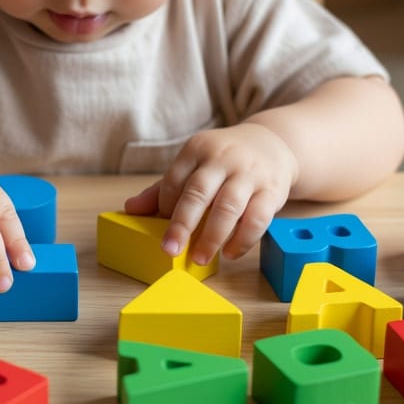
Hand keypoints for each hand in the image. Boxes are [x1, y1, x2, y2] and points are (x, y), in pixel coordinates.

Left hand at [123, 122, 297, 264]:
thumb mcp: (193, 165)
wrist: (272, 144)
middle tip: (170, 251)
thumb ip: (163, 188)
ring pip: (228, 207)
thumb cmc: (223, 162)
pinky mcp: (272, 190)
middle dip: (182, 224)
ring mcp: (249, 173)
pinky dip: (243, 240)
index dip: (165, 207)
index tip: (163, 229)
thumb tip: (130, 209)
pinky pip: (257, 219)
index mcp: (198, 149)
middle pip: (198, 192)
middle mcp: (223, 158)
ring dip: (212, 237)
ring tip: (200, 259)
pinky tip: (230, 253)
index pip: (174, 180)